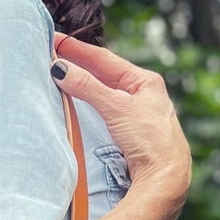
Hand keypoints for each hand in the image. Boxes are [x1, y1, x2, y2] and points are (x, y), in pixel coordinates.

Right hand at [50, 32, 191, 212]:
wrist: (166, 179)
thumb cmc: (150, 140)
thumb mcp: (116, 107)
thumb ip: (88, 87)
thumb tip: (60, 68)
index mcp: (146, 81)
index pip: (104, 58)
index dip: (78, 49)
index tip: (54, 39)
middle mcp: (144, 95)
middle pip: (105, 73)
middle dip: (79, 62)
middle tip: (53, 52)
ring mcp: (139, 114)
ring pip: (105, 91)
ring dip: (84, 81)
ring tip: (62, 71)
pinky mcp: (133, 134)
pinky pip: (106, 109)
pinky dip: (91, 101)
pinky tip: (82, 101)